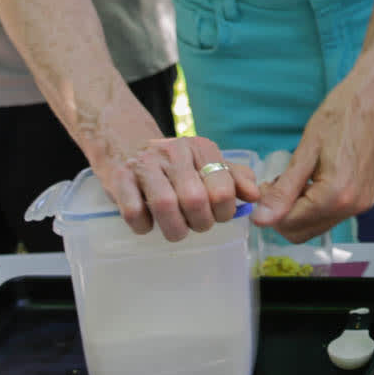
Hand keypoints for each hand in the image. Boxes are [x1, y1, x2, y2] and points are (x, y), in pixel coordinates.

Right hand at [94, 134, 260, 241]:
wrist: (124, 143)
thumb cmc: (174, 164)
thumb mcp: (205, 163)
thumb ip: (234, 178)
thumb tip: (255, 196)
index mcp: (201, 148)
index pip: (223, 188)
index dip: (224, 211)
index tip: (218, 215)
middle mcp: (174, 152)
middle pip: (195, 200)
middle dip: (200, 223)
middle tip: (197, 224)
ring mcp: (145, 164)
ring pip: (165, 205)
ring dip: (174, 229)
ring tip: (176, 230)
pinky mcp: (118, 178)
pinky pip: (134, 212)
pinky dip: (143, 226)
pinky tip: (148, 223)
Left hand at [253, 73, 373, 241]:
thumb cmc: (340, 114)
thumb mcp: (306, 150)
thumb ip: (283, 190)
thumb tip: (260, 220)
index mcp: (335, 196)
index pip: (289, 223)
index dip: (269, 210)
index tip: (264, 186)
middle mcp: (351, 207)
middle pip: (302, 232)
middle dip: (282, 214)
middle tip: (276, 184)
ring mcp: (360, 204)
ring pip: (316, 225)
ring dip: (298, 210)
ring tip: (294, 178)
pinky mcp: (364, 197)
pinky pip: (331, 214)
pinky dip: (314, 205)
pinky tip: (310, 179)